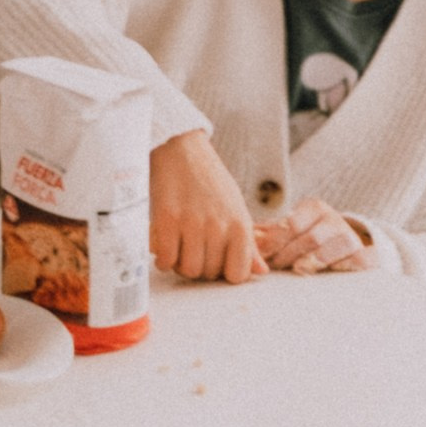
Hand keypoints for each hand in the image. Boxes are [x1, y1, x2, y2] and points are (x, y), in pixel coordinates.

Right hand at [149, 129, 261, 283]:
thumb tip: (261, 271)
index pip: (237, 275)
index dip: (224, 273)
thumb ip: (248, 244)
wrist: (183, 151)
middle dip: (200, 267)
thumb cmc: (210, 182)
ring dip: (181, 264)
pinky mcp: (167, 219)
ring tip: (180, 248)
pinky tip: (166, 246)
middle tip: (194, 250)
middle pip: (209, 274)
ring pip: (188, 270)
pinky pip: (166, 259)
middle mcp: (219, 226)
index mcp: (240, 225)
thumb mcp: (236, 209)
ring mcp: (193, 223)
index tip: (216, 263)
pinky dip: (164, 259)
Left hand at [256, 198, 373, 275]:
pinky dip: (348, 263)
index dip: (275, 241)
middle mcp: (334, 220)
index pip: (292, 224)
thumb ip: (269, 234)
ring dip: (316, 258)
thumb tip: (246, 238)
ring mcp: (351, 237)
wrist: (347, 242)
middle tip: (273, 266)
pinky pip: (360, 258)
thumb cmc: (308, 236)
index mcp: (314, 208)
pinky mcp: (365, 253)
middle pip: (310, 236)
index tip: (260, 255)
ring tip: (299, 269)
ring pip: (335, 244)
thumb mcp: (290, 230)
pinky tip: (335, 271)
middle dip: (290, 252)